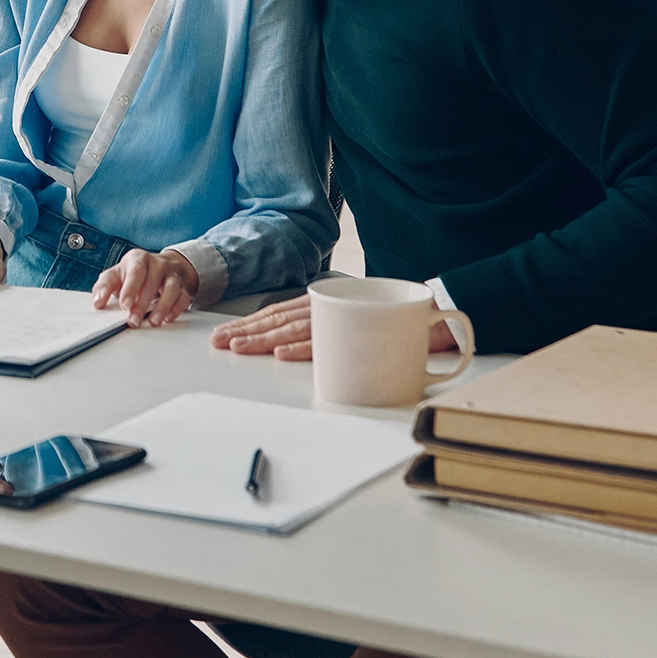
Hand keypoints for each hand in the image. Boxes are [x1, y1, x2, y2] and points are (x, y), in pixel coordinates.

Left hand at [92, 249, 198, 327]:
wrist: (159, 267)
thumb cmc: (133, 273)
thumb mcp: (116, 275)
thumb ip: (104, 287)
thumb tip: (98, 302)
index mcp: (138, 259)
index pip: (136, 271)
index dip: (131, 288)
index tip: (125, 305)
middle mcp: (157, 264)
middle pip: (152, 282)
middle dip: (142, 304)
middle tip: (134, 321)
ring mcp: (171, 275)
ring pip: (171, 289)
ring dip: (162, 307)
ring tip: (152, 322)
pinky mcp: (182, 286)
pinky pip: (183, 297)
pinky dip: (177, 309)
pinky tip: (168, 319)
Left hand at [210, 293, 462, 359]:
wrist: (437, 310)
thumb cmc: (388, 317)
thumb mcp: (350, 322)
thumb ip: (324, 331)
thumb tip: (289, 348)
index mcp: (323, 304)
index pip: (277, 314)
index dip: (250, 325)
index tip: (225, 336)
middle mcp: (329, 308)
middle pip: (279, 321)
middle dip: (246, 333)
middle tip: (219, 344)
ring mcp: (345, 319)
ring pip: (296, 330)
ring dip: (264, 340)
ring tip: (238, 347)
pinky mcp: (364, 331)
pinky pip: (329, 341)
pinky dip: (304, 348)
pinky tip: (281, 353)